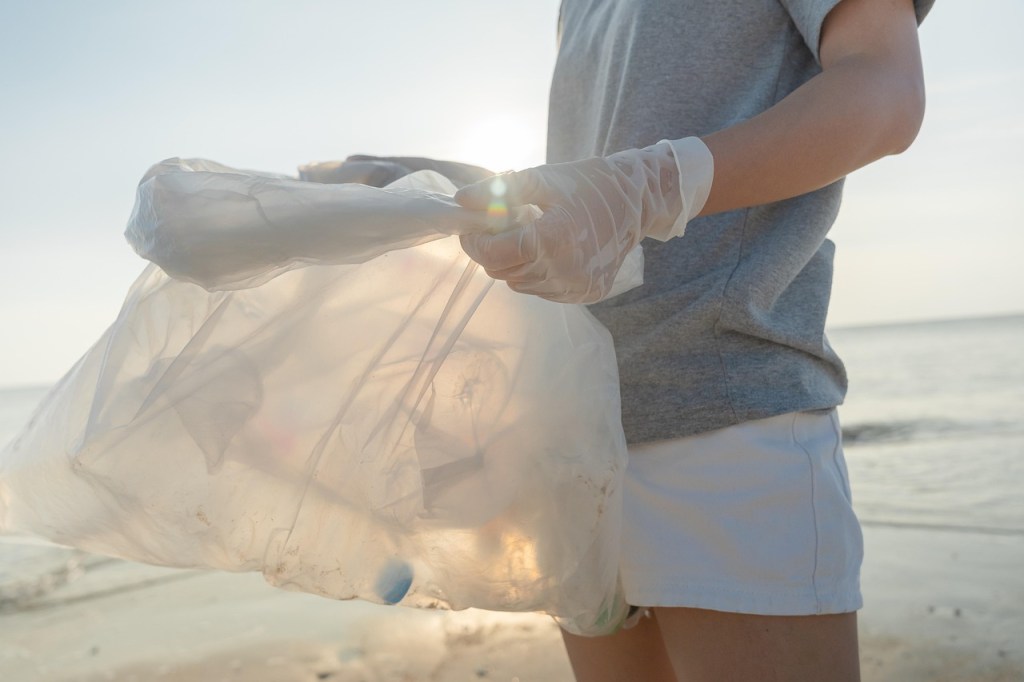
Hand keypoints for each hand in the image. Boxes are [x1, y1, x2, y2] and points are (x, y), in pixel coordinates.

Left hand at [454, 139, 712, 302]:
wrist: (636, 203)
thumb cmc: (587, 185)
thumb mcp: (543, 179)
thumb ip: (500, 190)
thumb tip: (461, 199)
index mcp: (551, 239)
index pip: (493, 253)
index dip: (475, 242)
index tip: (472, 229)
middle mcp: (563, 270)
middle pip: (502, 272)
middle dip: (492, 251)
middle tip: (500, 229)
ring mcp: (575, 287)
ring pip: (519, 284)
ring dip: (514, 263)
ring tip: (529, 237)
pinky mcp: (584, 294)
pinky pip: (543, 291)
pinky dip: (536, 274)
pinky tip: (549, 252)